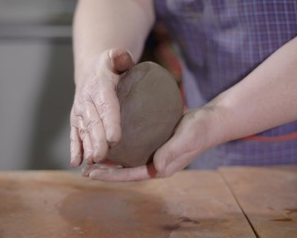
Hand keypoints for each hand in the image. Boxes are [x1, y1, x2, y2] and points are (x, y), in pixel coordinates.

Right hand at [70, 48, 133, 166]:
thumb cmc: (110, 67)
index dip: (109, 122)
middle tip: (102, 156)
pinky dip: (75, 149)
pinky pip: (75, 136)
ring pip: (84, 132)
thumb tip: (123, 56)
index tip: (114, 139)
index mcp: (99, 87)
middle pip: (93, 123)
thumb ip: (120, 56)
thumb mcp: (115, 57)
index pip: (105, 106)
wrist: (91, 71)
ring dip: (87, 148)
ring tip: (92, 162)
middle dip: (97, 141)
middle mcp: (86, 101)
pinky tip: (76, 162)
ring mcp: (79, 113)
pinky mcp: (76, 122)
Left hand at [83, 108, 219, 180]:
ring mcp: (155, 152)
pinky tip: (110, 136)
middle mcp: (155, 162)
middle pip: (125, 169)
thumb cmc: (200, 131)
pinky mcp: (154, 140)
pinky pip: (134, 145)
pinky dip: (120, 143)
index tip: (91, 173)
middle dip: (105, 169)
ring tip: (92, 154)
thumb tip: (155, 166)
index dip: (110, 176)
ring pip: (127, 158)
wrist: (211, 120)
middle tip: (85, 167)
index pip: (130, 175)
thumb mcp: (186, 139)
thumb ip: (172, 152)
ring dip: (111, 157)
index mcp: (161, 167)